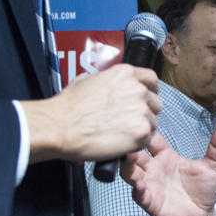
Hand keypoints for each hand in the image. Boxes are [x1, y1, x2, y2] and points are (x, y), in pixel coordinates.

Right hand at [23, 64, 161, 162]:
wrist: (60, 127)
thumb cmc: (68, 107)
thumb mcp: (86, 80)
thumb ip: (106, 80)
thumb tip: (109, 85)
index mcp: (125, 74)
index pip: (151, 79)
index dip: (148, 91)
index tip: (144, 99)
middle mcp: (137, 89)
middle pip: (155, 102)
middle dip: (145, 112)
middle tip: (128, 121)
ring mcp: (141, 110)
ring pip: (153, 122)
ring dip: (141, 128)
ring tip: (121, 133)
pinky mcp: (141, 131)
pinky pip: (148, 137)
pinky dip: (137, 142)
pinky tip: (122, 142)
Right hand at [121, 126, 215, 215]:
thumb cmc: (203, 190)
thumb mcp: (212, 167)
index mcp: (165, 156)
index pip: (151, 138)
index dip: (147, 129)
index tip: (142, 117)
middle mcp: (154, 169)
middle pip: (135, 154)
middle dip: (130, 145)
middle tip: (129, 135)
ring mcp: (150, 185)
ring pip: (131, 173)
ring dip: (127, 165)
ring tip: (128, 157)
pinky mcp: (151, 203)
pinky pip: (140, 195)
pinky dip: (137, 189)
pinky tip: (139, 184)